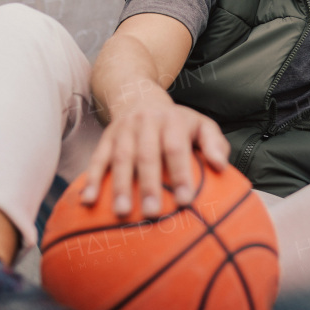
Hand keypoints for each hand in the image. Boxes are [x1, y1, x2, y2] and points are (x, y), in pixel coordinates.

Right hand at [82, 97, 229, 217]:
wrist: (138, 96)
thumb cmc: (177, 122)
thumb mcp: (201, 125)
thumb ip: (214, 144)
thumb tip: (221, 167)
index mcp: (172, 121)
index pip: (176, 147)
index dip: (180, 173)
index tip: (185, 200)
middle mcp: (146, 123)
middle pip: (146, 154)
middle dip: (148, 185)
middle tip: (152, 213)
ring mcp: (123, 130)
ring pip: (120, 158)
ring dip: (120, 186)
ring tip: (122, 212)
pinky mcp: (105, 138)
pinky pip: (97, 159)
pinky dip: (92, 180)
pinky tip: (88, 200)